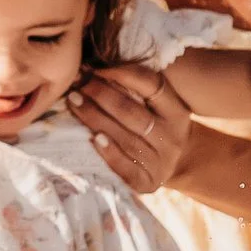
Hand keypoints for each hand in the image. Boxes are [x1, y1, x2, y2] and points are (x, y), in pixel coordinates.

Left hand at [73, 60, 193, 195]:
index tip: (94, 67)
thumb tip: (92, 68)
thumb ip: (135, 89)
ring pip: (126, 138)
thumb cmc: (156, 127)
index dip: (121, 73)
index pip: (151, 85)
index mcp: (177, 110)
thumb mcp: (157, 106)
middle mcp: (173, 136)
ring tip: (74, 103)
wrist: (175, 165)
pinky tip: (92, 139)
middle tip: (77, 84)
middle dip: (101, 95)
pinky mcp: (148, 182)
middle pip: (132, 112)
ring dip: (96, 119)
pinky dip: (109, 153)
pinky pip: (126, 168)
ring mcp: (162, 161)